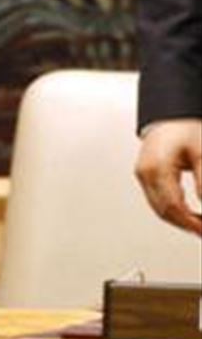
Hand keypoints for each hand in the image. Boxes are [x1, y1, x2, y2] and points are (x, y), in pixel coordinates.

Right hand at [135, 118, 201, 236]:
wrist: (172, 113)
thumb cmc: (186, 128)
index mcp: (156, 168)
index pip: (173, 206)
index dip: (191, 222)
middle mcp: (144, 173)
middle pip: (163, 211)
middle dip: (186, 225)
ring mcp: (142, 174)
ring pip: (159, 208)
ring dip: (179, 220)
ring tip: (199, 225)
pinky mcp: (145, 174)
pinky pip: (157, 199)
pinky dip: (173, 210)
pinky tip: (188, 213)